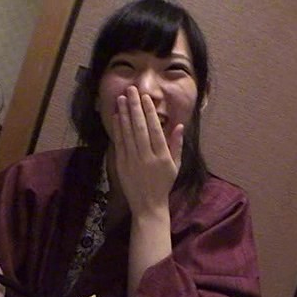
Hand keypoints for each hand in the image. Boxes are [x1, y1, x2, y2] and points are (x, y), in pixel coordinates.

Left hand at [111, 85, 182, 218]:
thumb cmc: (164, 184)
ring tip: (121, 98)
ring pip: (127, 133)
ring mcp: (133, 161)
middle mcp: (147, 157)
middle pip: (140, 128)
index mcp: (162, 157)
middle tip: (131, 91)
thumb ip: (176, 145)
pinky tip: (116, 117)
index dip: (150, 112)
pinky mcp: (122, 165)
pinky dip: (117, 129)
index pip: (155, 130)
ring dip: (124, 114)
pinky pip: (119, 143)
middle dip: (135, 107)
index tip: (146, 98)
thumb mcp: (176, 166)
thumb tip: (179, 125)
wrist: (148, 205)